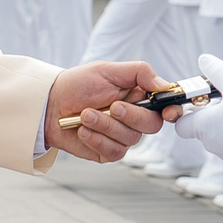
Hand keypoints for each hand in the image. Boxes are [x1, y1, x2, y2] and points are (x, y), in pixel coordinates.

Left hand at [44, 61, 166, 163]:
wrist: (50, 104)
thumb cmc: (78, 84)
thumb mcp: (108, 70)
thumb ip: (140, 73)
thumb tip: (164, 85)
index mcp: (139, 96)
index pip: (165, 106)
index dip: (172, 111)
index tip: (168, 113)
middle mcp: (134, 118)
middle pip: (151, 125)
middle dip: (131, 116)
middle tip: (111, 107)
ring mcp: (121, 137)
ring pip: (130, 139)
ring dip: (106, 126)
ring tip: (85, 115)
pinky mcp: (107, 152)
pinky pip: (114, 152)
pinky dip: (97, 140)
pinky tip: (83, 131)